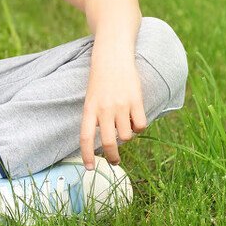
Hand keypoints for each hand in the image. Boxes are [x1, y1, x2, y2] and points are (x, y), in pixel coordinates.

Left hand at [79, 52, 146, 169]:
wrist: (112, 56)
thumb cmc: (100, 79)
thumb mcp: (91, 98)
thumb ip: (95, 118)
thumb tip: (106, 141)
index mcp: (89, 108)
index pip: (85, 137)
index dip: (87, 155)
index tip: (89, 168)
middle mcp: (104, 109)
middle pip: (109, 142)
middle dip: (112, 157)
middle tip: (115, 161)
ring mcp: (121, 105)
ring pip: (127, 136)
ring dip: (127, 136)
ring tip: (125, 125)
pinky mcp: (136, 101)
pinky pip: (140, 125)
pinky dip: (139, 127)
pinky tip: (135, 119)